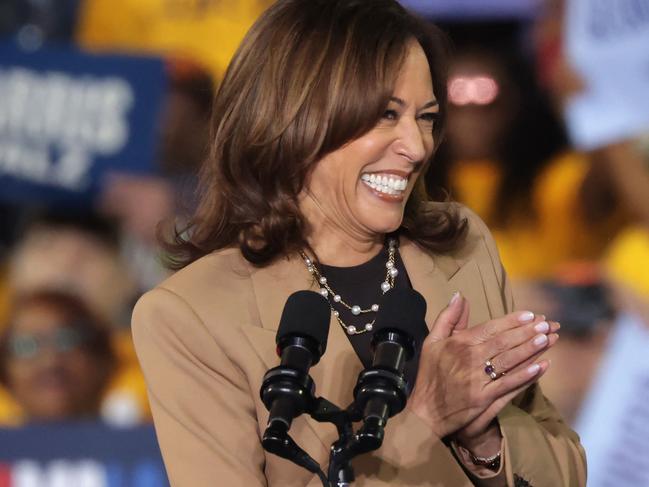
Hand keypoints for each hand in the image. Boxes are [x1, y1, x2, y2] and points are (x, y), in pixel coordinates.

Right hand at [407, 294, 557, 439]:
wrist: (425, 411)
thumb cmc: (430, 374)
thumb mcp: (432, 342)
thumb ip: (448, 318)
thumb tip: (460, 295)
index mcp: (458, 343)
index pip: (490, 328)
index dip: (511, 321)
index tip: (530, 314)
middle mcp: (470, 359)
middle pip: (503, 343)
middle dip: (527, 332)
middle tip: (547, 324)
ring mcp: (478, 379)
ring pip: (509, 361)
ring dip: (530, 349)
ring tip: (548, 339)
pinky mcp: (484, 398)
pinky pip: (508, 384)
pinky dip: (526, 375)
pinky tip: (541, 367)